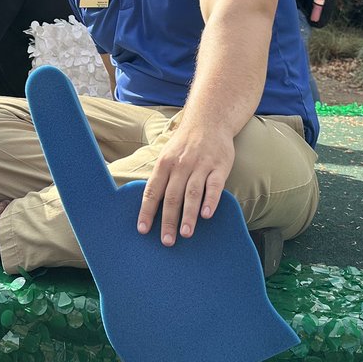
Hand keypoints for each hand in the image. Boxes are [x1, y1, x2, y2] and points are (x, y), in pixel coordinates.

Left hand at [137, 117, 235, 246]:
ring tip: (185, 233)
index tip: (143, 230)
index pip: (153, 191)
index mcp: (164, 164)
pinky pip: (215, 186)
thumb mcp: (167, 156)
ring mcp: (201, 165)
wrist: (209, 120)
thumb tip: (150, 206)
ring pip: (192, 193)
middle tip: (166, 240)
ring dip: (188, 215)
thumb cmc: (185, 144)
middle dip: (168, 220)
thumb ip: (161, 178)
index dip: (147, 211)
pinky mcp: (219, 166)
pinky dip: (210, 201)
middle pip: (172, 196)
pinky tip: (207, 215)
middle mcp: (181, 165)